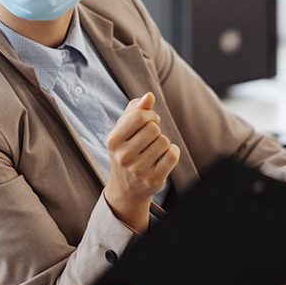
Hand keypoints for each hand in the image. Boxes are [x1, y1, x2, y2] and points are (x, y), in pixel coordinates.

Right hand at [104, 92, 180, 231]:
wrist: (126, 188)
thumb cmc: (126, 150)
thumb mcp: (124, 130)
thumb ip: (135, 110)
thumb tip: (149, 96)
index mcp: (113, 141)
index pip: (139, 116)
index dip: (149, 114)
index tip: (149, 120)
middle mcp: (123, 157)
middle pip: (154, 128)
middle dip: (156, 129)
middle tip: (150, 138)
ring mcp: (138, 170)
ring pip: (164, 141)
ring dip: (163, 143)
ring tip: (153, 150)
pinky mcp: (154, 180)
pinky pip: (172, 155)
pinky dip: (172, 152)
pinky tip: (163, 157)